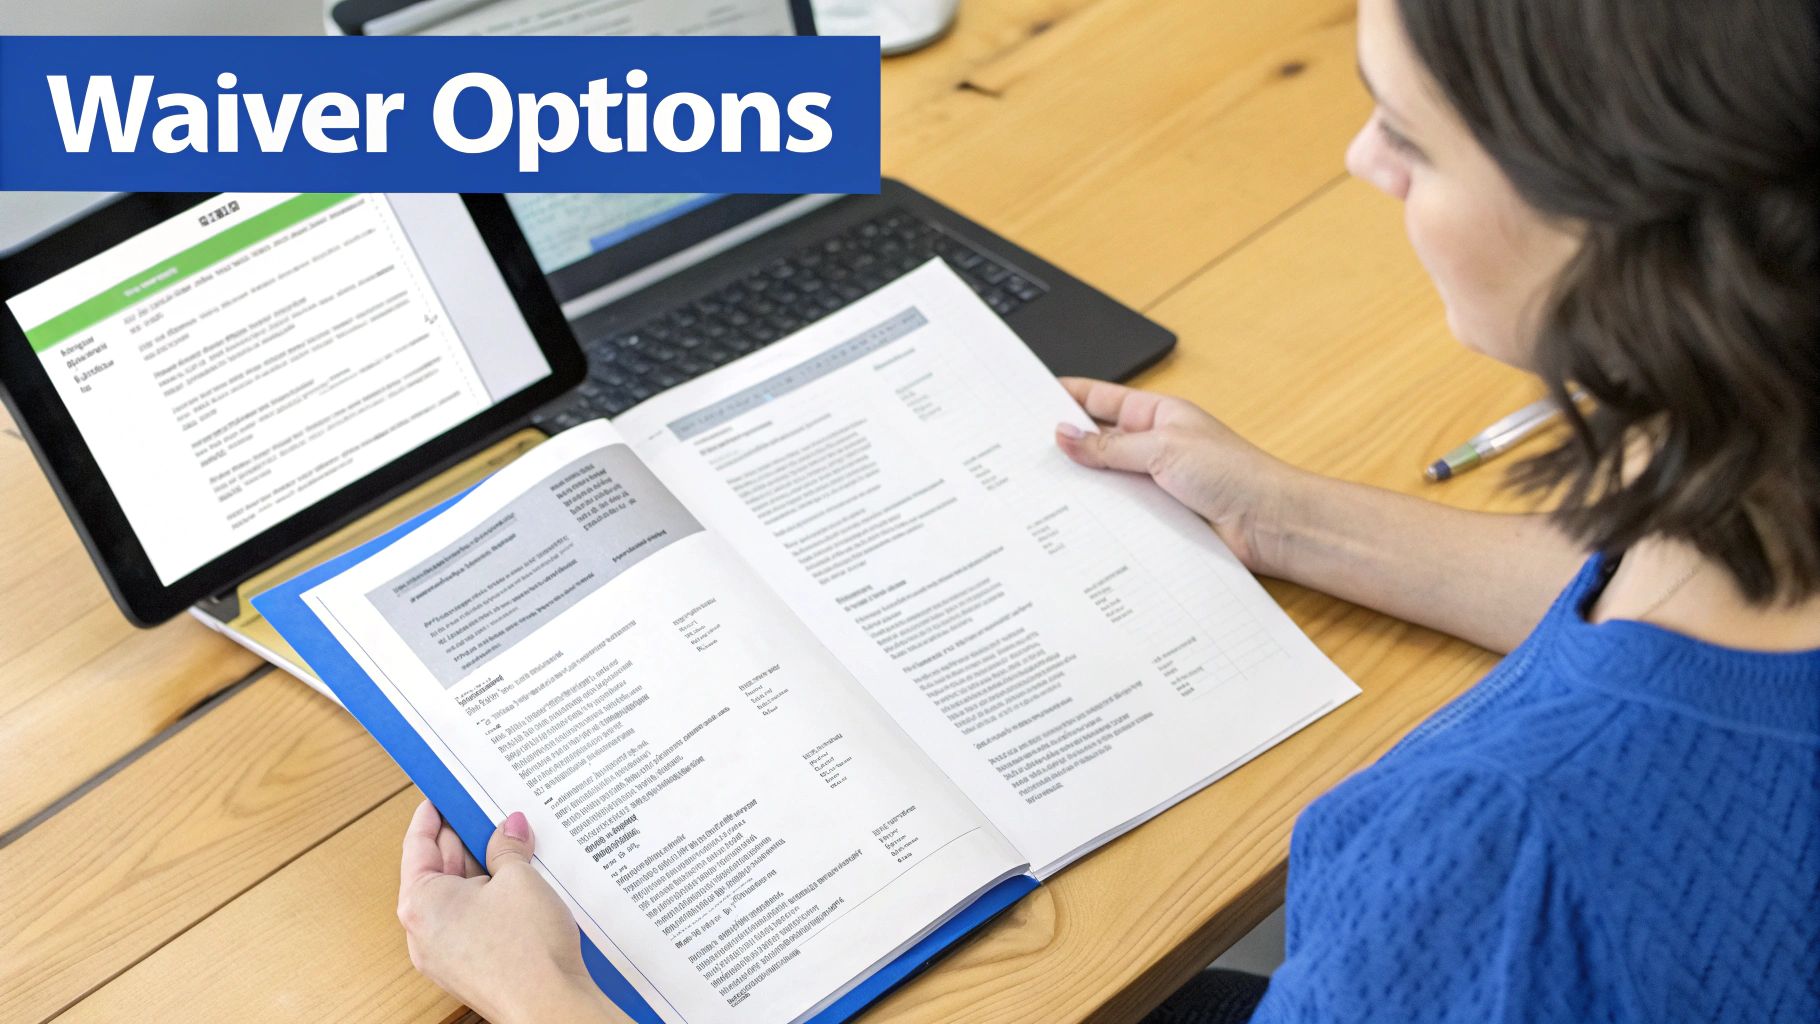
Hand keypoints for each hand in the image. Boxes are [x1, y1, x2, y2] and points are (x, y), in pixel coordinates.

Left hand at [397, 800, 625, 1023]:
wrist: (550, 1007)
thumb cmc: (526, 948)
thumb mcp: (519, 879)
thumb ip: (508, 847)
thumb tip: (510, 827)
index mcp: (420, 902)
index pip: (418, 843)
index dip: (434, 814)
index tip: (445, 794)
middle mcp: (422, 930)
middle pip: (439, 869)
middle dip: (467, 840)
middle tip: (494, 812)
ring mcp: (445, 953)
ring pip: (460, 895)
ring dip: (484, 869)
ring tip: (516, 845)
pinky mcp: (469, 966)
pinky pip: (473, 920)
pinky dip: (491, 897)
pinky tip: (520, 883)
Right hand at [1053, 377, 1305, 572]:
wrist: (1271, 525)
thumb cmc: (1235, 474)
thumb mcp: (1163, 448)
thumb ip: (1109, 446)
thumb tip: (1065, 435)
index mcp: (1157, 415)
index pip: (1100, 399)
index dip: (1066, 396)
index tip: (1029, 398)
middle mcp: (1153, 447)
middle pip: (1096, 442)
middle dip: (1064, 446)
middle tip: (1023, 453)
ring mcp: (1154, 484)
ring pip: (1104, 482)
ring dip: (1081, 487)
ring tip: (1039, 490)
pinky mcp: (1158, 519)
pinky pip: (1119, 515)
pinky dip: (1100, 519)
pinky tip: (1074, 524)